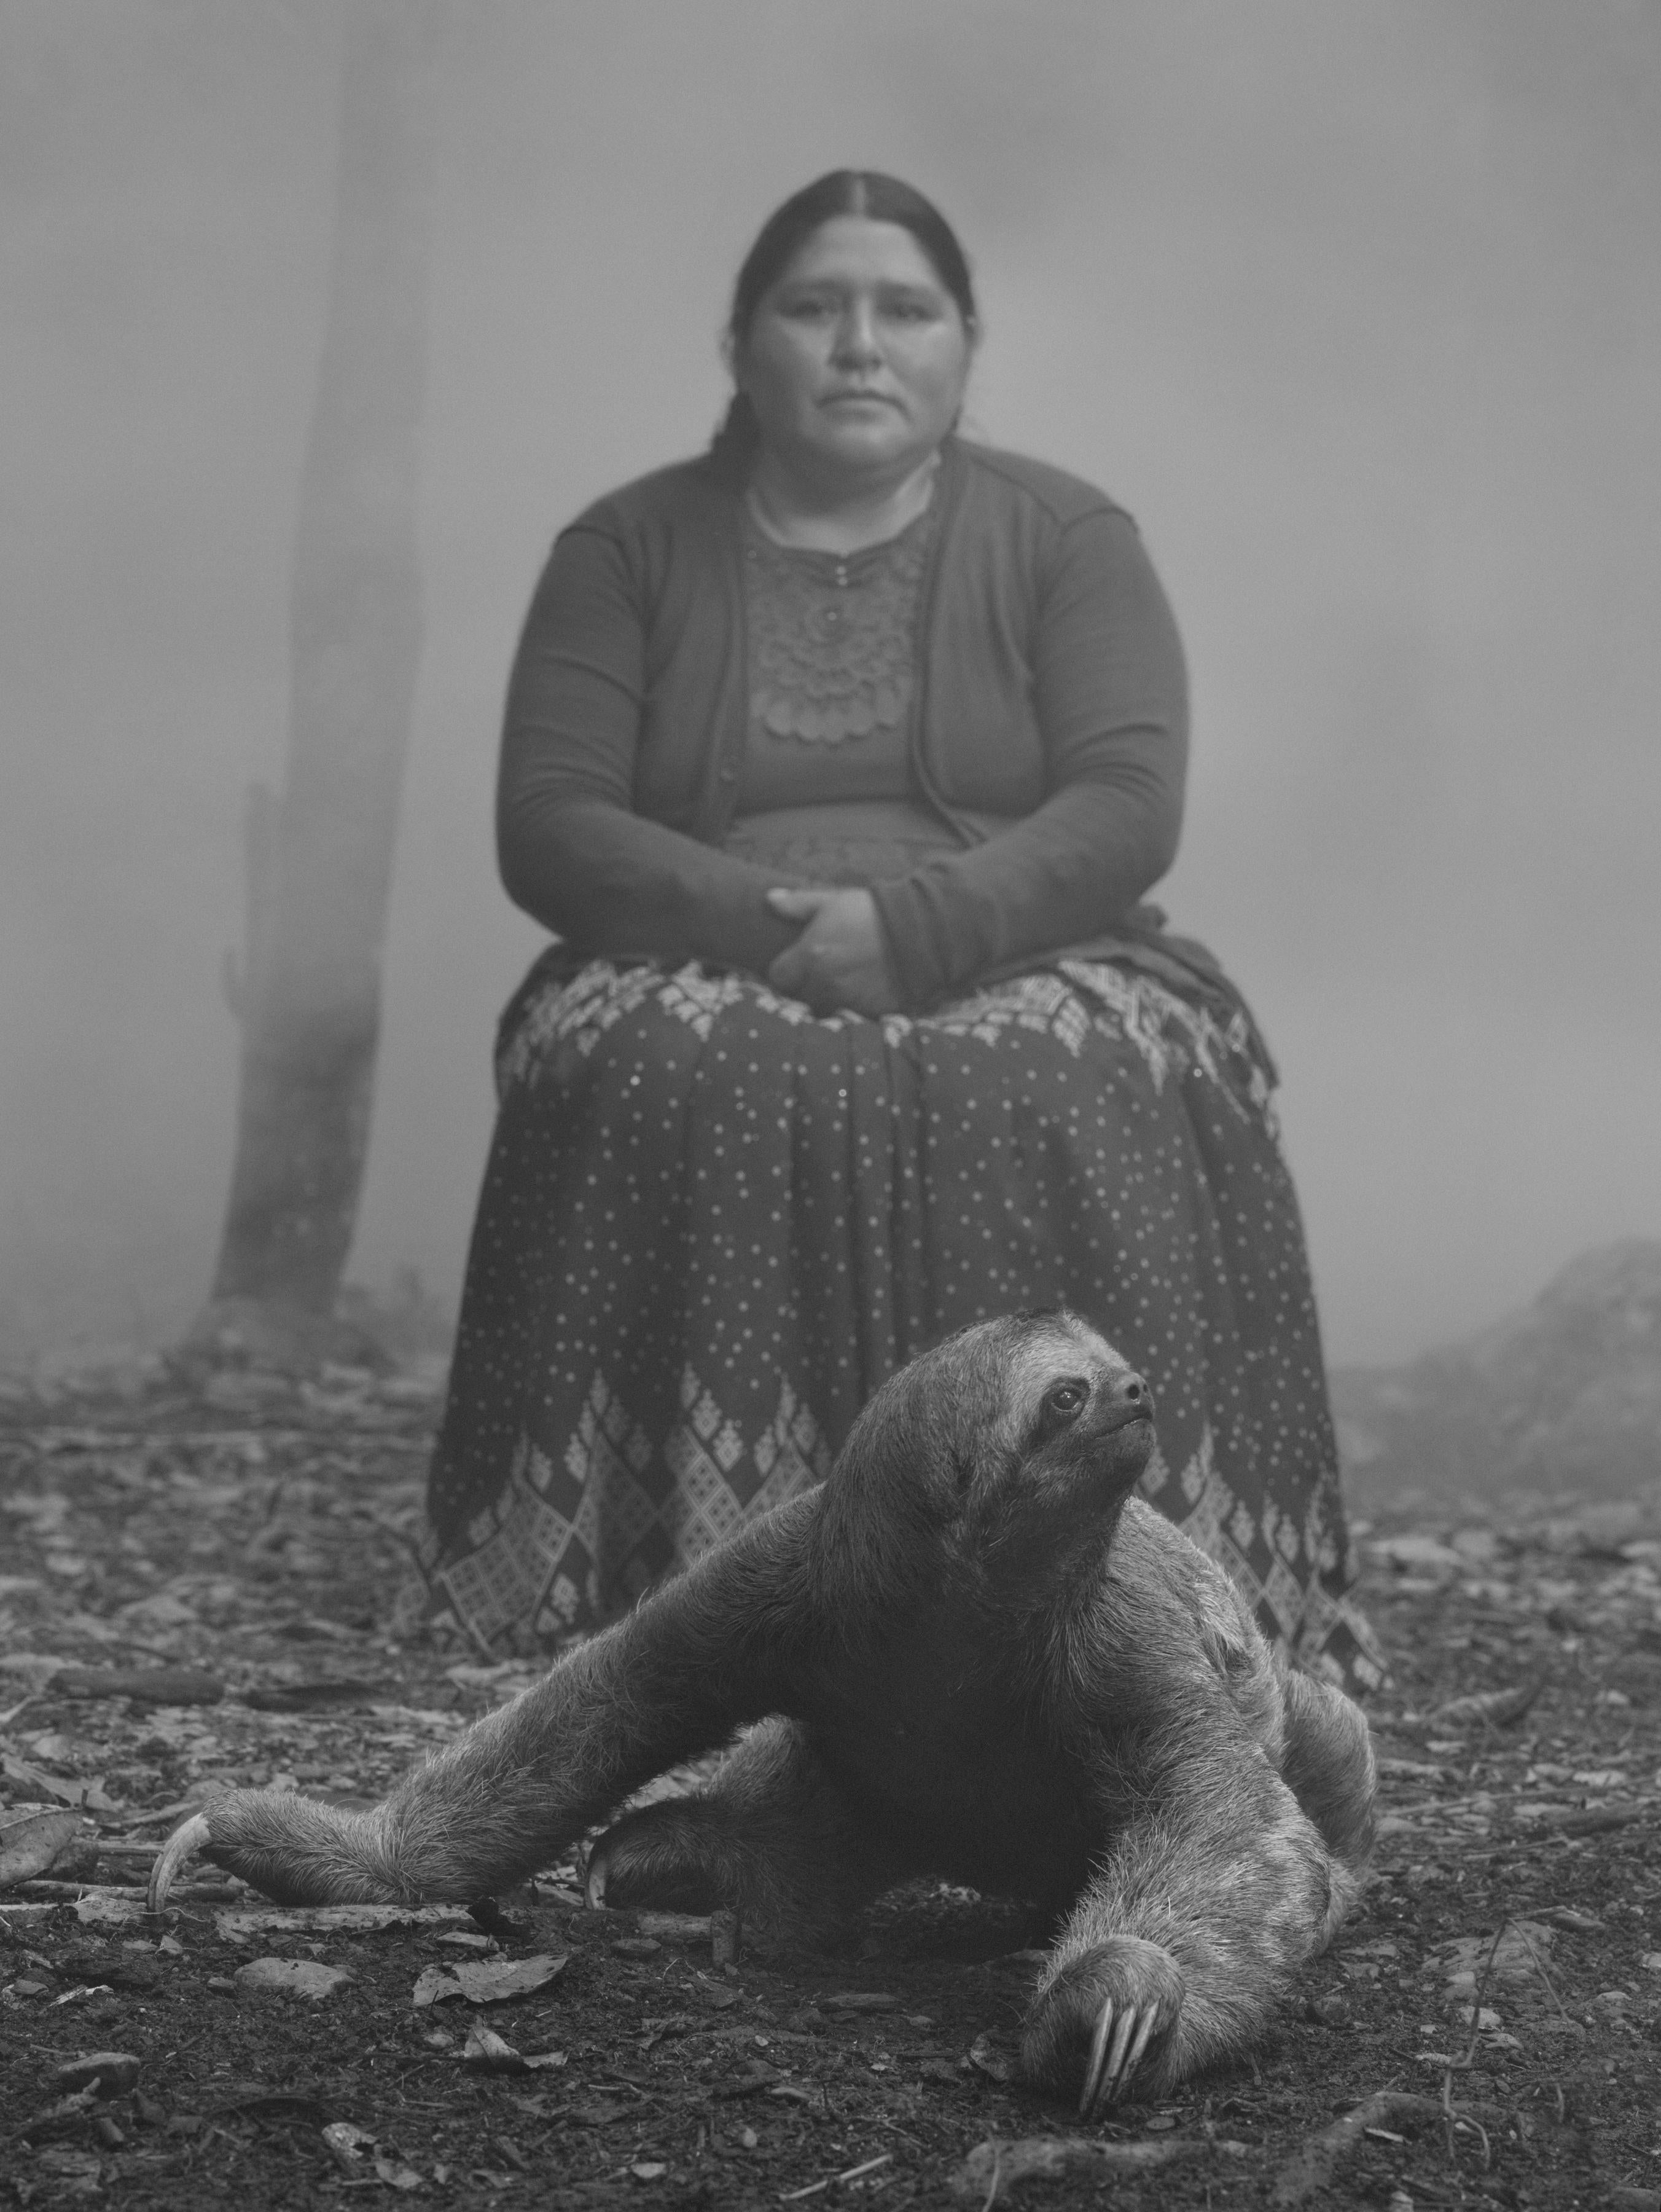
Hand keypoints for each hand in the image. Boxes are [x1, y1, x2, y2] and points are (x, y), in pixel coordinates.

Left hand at [765, 887, 902, 1016]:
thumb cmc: (871, 911)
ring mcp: (847, 1000)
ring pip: (823, 1007)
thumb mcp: (832, 901)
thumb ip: (797, 904)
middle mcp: (824, 982)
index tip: (795, 964)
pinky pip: (849, 1014)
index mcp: (810, 955)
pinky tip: (861, 989)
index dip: (785, 971)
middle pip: (799, 996)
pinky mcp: (869, 1011)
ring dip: (827, 997)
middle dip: (805, 985)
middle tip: (821, 971)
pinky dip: (851, 1005)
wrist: (919, 930)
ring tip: (843, 980)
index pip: (778, 977)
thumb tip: (768, 900)